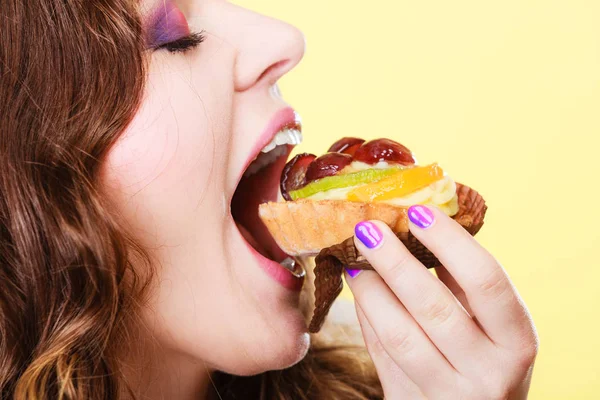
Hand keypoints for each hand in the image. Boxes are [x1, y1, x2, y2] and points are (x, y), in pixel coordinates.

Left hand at [345, 205, 537, 398]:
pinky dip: (365, 315)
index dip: (450, 242)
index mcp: (517, 341)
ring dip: (370, 289)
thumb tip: (419, 223)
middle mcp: (488, 373)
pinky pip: (380, 353)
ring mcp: (447, 394)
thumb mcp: (492, 325)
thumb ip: (462, 283)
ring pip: (398, 334)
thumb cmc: (485, 357)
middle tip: (368, 227)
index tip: (418, 212)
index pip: (486, 281)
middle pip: (433, 306)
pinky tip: (357, 287)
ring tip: (353, 257)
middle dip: (394, 260)